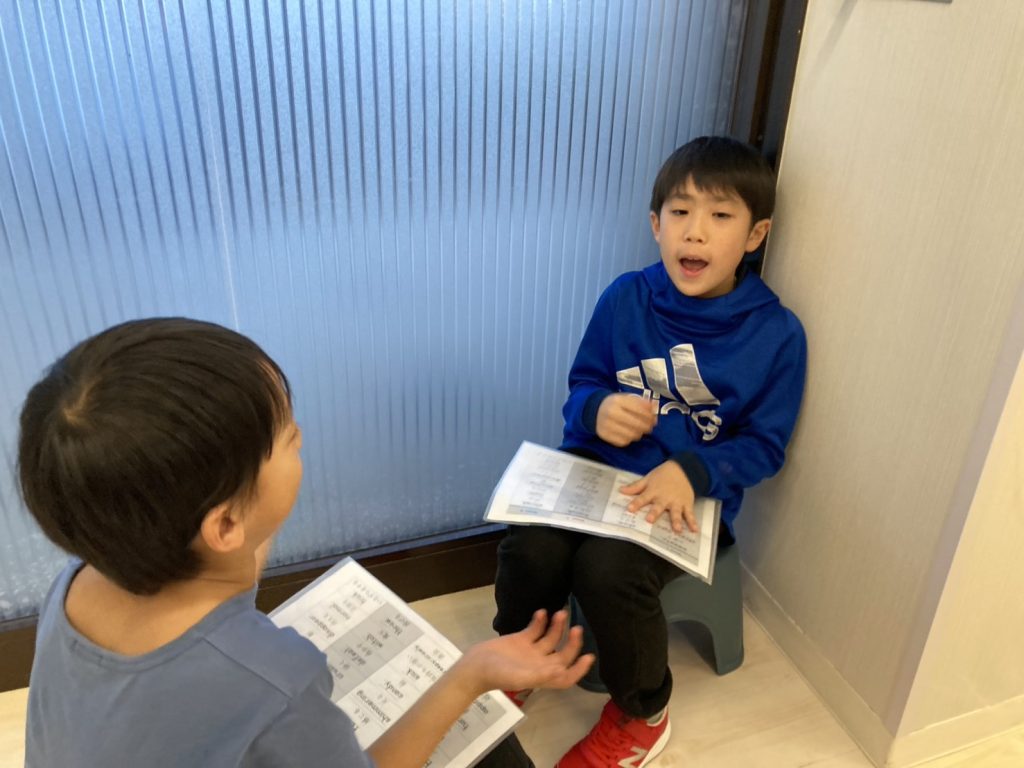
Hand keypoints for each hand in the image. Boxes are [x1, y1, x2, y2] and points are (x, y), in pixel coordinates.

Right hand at [458, 610, 593, 696]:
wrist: (473, 666)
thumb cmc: (496, 675)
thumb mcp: (519, 677)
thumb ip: (541, 675)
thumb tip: (562, 671)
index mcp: (542, 676)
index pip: (566, 676)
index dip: (579, 669)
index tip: (589, 656)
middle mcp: (540, 664)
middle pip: (562, 654)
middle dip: (571, 642)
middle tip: (576, 627)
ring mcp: (530, 652)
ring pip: (550, 638)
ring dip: (557, 627)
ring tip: (560, 612)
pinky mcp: (520, 640)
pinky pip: (534, 629)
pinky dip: (540, 621)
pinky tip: (541, 612)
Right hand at [595, 393, 657, 446]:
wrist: (595, 410)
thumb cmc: (615, 404)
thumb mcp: (627, 398)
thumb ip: (642, 402)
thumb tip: (655, 407)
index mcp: (618, 400)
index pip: (640, 410)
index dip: (650, 416)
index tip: (653, 418)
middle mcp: (611, 412)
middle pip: (637, 424)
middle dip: (647, 427)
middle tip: (649, 427)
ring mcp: (607, 425)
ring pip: (631, 435)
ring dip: (639, 434)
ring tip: (639, 431)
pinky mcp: (604, 435)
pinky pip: (623, 441)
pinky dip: (629, 439)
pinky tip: (629, 434)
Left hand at [620, 460, 697, 533]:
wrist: (683, 468)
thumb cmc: (662, 475)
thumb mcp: (648, 479)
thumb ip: (635, 487)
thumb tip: (620, 491)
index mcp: (653, 491)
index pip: (643, 498)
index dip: (636, 503)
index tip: (630, 509)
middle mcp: (665, 498)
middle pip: (659, 507)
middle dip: (654, 513)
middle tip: (649, 520)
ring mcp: (676, 502)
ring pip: (675, 512)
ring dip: (676, 521)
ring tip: (677, 530)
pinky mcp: (686, 504)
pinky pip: (690, 514)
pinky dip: (693, 522)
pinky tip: (695, 530)